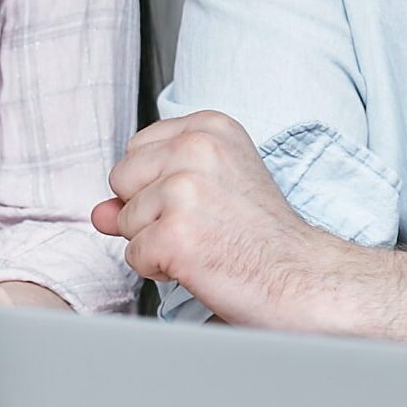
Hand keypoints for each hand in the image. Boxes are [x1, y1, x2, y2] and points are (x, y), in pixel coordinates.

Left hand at [92, 111, 349, 329]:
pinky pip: (134, 256)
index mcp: (209, 127)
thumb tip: (100, 212)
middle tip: (204, 226)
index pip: (136, 150)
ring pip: (125, 221)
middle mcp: (196, 148)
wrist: (306, 280)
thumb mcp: (211, 191)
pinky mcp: (175, 234)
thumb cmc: (264, 238)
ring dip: (156, 243)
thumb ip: (146, 190)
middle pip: (121, 180)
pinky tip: (202, 265)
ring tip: (207, 244)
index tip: (202, 202)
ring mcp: (184, 190)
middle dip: (149, 212)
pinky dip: (161, 270)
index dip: (157, 185)